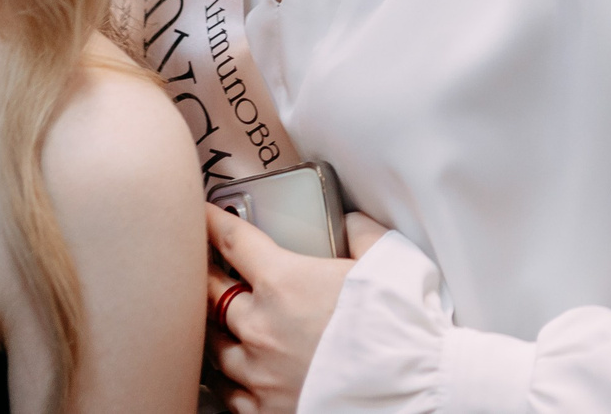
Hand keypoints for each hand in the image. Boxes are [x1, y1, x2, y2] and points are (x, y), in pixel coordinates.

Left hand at [208, 204, 388, 413]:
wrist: (412, 386)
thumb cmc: (401, 324)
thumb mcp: (388, 259)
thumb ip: (361, 232)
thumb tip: (350, 221)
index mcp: (284, 282)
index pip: (233, 242)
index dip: (213, 223)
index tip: (202, 216)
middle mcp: (260, 326)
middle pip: (209, 293)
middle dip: (203, 275)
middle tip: (199, 265)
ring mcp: (258, 372)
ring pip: (212, 345)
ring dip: (213, 328)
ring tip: (215, 321)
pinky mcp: (263, 409)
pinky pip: (226, 390)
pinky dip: (225, 375)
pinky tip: (231, 369)